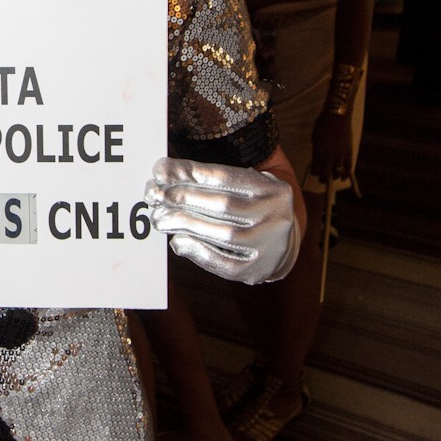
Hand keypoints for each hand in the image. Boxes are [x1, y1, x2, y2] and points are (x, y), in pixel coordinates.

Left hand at [146, 157, 299, 284]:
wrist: (287, 242)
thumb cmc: (256, 204)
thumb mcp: (251, 180)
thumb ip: (218, 174)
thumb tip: (170, 171)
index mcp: (273, 188)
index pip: (225, 176)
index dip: (189, 173)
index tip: (160, 171)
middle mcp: (275, 216)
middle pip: (221, 205)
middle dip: (181, 198)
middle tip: (153, 194)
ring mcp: (269, 246)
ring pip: (221, 234)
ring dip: (184, 223)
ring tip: (158, 217)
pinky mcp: (256, 270)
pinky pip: (223, 262)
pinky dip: (198, 251)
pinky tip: (177, 240)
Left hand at [310, 111, 353, 182]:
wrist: (337, 115)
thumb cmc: (322, 123)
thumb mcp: (314, 137)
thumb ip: (316, 148)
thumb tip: (318, 157)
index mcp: (318, 152)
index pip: (315, 170)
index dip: (314, 174)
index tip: (315, 172)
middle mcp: (329, 156)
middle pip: (325, 175)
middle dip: (323, 179)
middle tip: (323, 179)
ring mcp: (340, 155)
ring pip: (337, 173)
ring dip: (334, 176)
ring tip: (333, 176)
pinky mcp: (349, 152)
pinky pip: (349, 167)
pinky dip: (346, 174)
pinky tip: (343, 177)